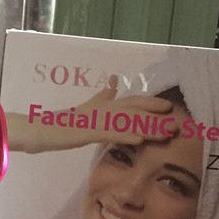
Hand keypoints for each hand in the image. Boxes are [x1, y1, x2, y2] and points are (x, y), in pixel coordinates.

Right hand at [6, 77, 174, 152]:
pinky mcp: (87, 130)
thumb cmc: (64, 122)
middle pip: (135, 110)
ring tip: (166, 133)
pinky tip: (140, 139)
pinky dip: (125, 134)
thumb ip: (102, 95)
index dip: (151, 104)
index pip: (132, 102)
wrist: (42, 128)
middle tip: (176, 124)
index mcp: (104, 104)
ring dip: (148, 127)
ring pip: (127, 122)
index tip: (169, 108)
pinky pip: (110, 132)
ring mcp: (96, 119)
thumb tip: (112, 79)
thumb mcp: (87, 107)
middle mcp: (103, 108)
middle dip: (156, 117)